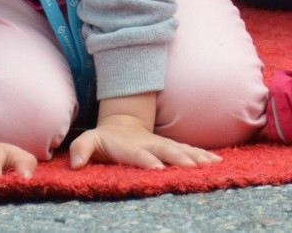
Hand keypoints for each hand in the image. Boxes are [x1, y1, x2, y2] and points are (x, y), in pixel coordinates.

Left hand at [70, 114, 221, 170]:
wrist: (123, 122)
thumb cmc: (105, 138)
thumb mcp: (89, 140)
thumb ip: (81, 149)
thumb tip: (74, 162)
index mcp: (130, 146)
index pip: (139, 155)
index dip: (148, 161)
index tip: (158, 169)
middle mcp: (150, 144)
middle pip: (166, 151)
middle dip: (180, 159)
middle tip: (193, 169)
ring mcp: (163, 144)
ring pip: (182, 150)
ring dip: (196, 157)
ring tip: (211, 164)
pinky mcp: (172, 147)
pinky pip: (189, 150)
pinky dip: (203, 155)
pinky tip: (216, 162)